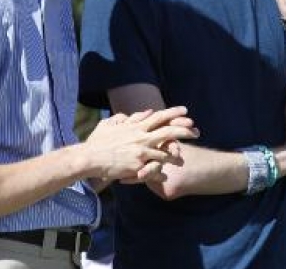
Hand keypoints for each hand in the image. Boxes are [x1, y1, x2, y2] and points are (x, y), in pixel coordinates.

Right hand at [84, 106, 198, 181]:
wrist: (89, 158)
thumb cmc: (97, 142)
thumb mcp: (110, 124)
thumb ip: (128, 118)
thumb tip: (145, 112)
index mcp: (135, 126)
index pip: (159, 116)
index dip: (173, 112)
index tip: (186, 110)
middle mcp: (141, 137)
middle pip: (168, 130)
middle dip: (184, 130)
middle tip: (196, 131)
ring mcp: (140, 151)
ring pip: (165, 152)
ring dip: (175, 156)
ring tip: (182, 159)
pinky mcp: (137, 165)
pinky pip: (154, 169)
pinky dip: (160, 172)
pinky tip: (165, 176)